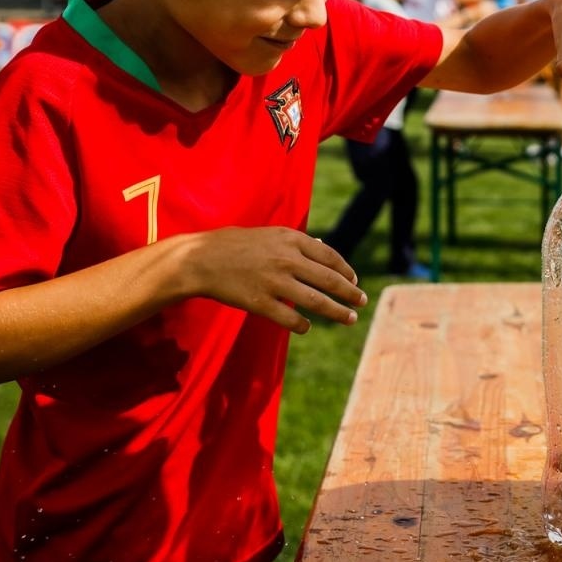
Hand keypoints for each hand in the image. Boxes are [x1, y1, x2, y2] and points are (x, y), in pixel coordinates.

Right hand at [178, 226, 367, 333]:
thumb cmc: (235, 245)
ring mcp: (274, 282)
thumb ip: (296, 242)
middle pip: (329, 280)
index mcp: (290, 239)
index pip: (330, 257)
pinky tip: (307, 327)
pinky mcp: (260, 303)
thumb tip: (323, 247)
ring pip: (316, 302)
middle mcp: (287, 260)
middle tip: (362, 302)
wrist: (199, 259)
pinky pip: (290, 319)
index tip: (355, 282)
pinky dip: (303, 325)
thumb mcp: (269, 234)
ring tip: (350, 319)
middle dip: (350, 293)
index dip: (346, 271)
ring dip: (337, 312)